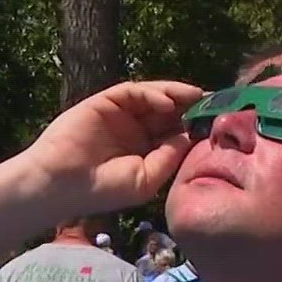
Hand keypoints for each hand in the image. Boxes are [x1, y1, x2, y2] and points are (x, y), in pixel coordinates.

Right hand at [18, 81, 202, 212]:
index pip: (178, 130)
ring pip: (154, 97)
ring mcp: (120, 115)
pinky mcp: (104, 102)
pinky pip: (132, 92)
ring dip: (176, 94)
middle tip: (214, 101)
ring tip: (195, 96)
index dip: (198, 124)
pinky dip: (152, 93)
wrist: (60, 184)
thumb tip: (191, 135)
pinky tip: (167, 101)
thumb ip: (170, 156)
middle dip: (192, 105)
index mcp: (149, 149)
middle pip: (170, 110)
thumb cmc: (104, 189)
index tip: (221, 121)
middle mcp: (137, 129)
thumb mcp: (148, 178)